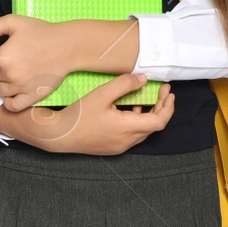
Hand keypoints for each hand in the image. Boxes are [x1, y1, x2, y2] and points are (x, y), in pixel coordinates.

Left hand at [0, 16, 142, 111]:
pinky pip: (12, 106)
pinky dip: (11, 101)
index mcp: (2, 57)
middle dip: (2, 70)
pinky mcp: (31, 96)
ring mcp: (20, 87)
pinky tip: (17, 91)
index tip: (8, 53)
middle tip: (18, 60)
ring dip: (6, 84)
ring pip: (1, 90)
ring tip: (20, 73)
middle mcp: (9, 74)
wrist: (67, 45)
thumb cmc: (41, 32)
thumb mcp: (13, 22)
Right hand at [0, 73, 174, 154]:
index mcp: (127, 129)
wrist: (58, 135)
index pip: (159, 121)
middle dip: (161, 107)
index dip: (168, 107)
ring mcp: (120, 146)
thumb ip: (124, 84)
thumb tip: (144, 79)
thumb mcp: (102, 94)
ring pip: (143, 130)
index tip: (169, 92)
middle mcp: (127, 141)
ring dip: (149, 114)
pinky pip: (132, 134)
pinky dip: (137, 121)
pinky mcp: (112, 147)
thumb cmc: (78, 114)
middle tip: (162, 91)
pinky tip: (130, 108)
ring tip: (146, 96)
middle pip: (153, 126)